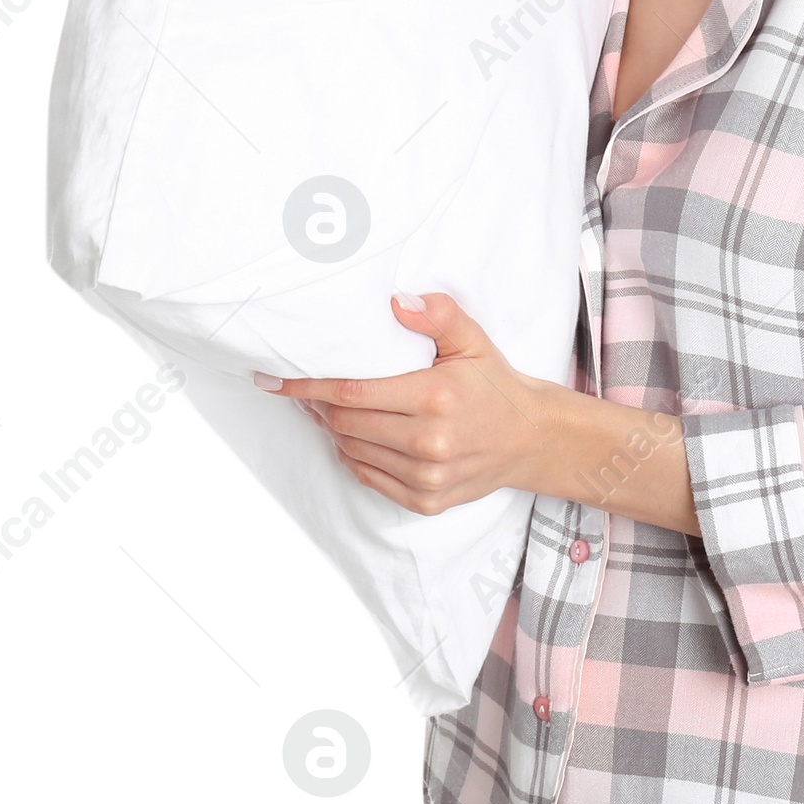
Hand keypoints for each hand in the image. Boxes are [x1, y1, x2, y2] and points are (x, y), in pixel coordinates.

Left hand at [252, 292, 554, 515]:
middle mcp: (428, 442)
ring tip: (332, 408)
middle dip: (317, 405)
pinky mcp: (425, 501)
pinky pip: (368, 476)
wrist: (530, 439)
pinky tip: (357, 436)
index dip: (307, 387)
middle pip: (345, 424)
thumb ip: (439, 315)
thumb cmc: (494, 384)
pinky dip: (353, 455)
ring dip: (334, 429)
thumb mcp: (473, 340)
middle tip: (307, 389)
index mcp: (435, 398)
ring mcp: (425, 478)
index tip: (273, 380)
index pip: (351, 393)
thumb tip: (396, 301)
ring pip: (352, 451)